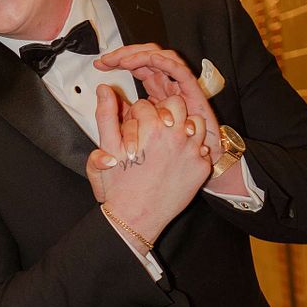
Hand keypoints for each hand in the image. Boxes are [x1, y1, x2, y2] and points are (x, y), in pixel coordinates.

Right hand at [88, 84, 211, 240]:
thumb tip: (104, 89)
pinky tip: (178, 161)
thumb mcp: (107, 147)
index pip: (147, 105)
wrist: (136, 217)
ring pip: (195, 121)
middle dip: (165, 113)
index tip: (135, 129)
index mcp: (151, 127)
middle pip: (176, 104)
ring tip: (170, 142)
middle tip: (156, 129)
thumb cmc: (119, 185)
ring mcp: (191, 150)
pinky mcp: (201, 166)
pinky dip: (192, 151)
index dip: (138, 115)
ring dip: (183, 128)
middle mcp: (175, 135)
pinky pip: (202, 147)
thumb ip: (107, 114)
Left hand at [94, 42, 222, 156]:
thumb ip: (123, 112)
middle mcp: (167, 83)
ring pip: (162, 58)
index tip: (99, 65)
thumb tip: (104, 98)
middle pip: (147, 56)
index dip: (118, 61)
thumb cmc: (170, 147)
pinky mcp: (192, 92)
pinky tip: (150, 60)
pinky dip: (165, 62)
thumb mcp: (139, 127)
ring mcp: (179, 85)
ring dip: (142, 56)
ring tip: (124, 61)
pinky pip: (179, 70)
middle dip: (126, 54)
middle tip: (107, 60)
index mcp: (154, 88)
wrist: (196, 161)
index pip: (136, 65)